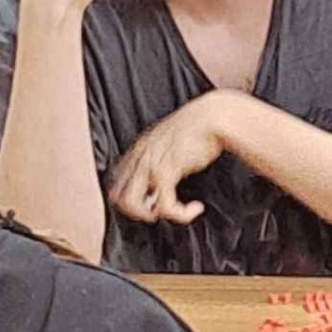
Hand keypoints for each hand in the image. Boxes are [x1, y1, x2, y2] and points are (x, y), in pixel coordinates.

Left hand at [109, 92, 233, 225]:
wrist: (214, 117)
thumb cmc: (200, 127)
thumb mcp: (173, 140)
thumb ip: (163, 156)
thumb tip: (168, 175)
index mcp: (140, 149)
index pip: (118, 181)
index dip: (131, 197)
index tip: (151, 201)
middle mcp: (140, 157)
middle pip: (117, 196)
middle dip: (138, 211)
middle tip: (159, 211)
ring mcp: (150, 165)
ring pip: (132, 204)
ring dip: (152, 215)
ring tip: (174, 212)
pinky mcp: (166, 172)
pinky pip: (164, 205)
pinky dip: (181, 214)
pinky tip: (195, 208)